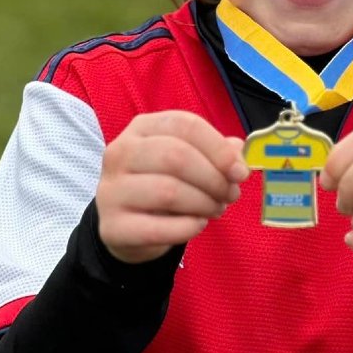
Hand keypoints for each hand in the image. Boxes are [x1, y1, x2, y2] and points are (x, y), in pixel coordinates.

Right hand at [96, 111, 247, 263]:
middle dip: (214, 179)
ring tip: (216, 210)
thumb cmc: (162, 186)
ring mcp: (112, 190)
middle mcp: (121, 152)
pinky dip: (187, 228)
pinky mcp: (113, 226)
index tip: (240, 172)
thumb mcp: (187, 162)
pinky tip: (198, 225)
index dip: (218, 148)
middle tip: (230, 195)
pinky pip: (158, 228)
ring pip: (168, 192)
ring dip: (203, 203)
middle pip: (176, 156)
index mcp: (142, 128)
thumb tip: (239, 155)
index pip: (185, 125)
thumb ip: (215, 154)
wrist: (126, 227)